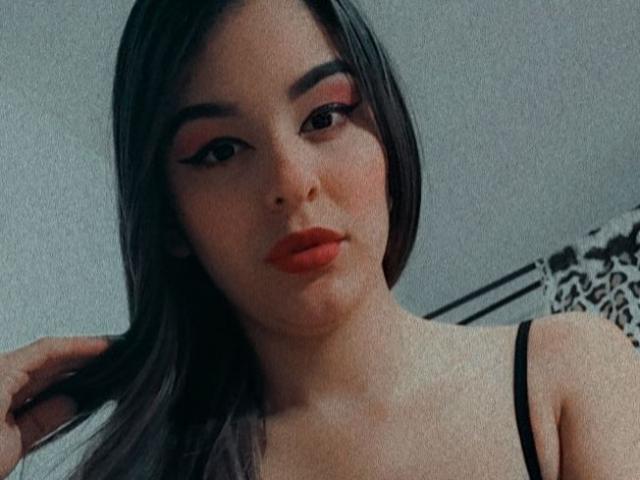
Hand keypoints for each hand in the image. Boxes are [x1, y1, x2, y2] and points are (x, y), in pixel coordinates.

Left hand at [0, 336, 110, 478]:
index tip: (108, 346)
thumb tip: (70, 401)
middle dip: (79, 361)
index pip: (47, 351)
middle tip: (112, 360)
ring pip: (42, 386)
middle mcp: (1, 384)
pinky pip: (36, 410)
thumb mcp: (7, 442)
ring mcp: (3, 406)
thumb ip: (42, 418)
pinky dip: (57, 406)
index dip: (80, 346)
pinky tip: (77, 403)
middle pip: (46, 365)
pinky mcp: (6, 431)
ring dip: (71, 382)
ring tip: (102, 378)